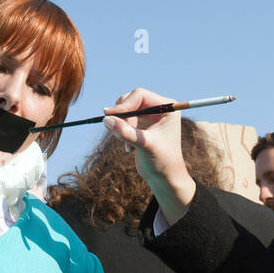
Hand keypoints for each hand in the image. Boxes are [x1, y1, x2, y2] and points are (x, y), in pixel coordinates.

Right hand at [101, 88, 195, 222]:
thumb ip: (125, 131)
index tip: (110, 115)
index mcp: (167, 107)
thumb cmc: (161, 161)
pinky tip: (130, 147)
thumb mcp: (143, 144)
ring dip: (121, 127)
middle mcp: (159, 108)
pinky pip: (123, 121)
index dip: (124, 104)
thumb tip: (106, 119)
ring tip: (129, 144)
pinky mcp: (141, 125)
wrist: (164, 177)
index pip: (140, 95)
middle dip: (122, 117)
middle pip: (130, 101)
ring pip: (125, 111)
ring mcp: (149, 116)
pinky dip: (121, 132)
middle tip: (118, 132)